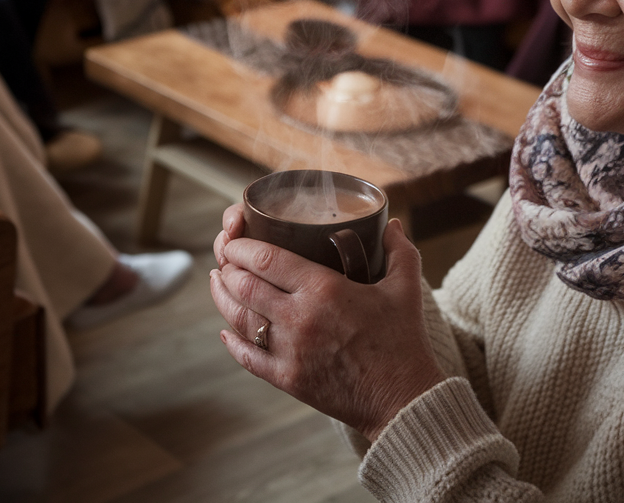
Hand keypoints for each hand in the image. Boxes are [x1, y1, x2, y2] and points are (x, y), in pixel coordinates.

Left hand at [211, 205, 445, 442]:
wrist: (403, 399)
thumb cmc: (403, 340)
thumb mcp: (406, 287)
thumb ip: (398, 251)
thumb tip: (392, 224)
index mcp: (324, 289)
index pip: (268, 259)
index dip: (242, 247)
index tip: (234, 241)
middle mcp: (300, 318)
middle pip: (246, 286)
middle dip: (228, 268)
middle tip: (224, 258)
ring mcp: (290, 351)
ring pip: (240, 319)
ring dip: (223, 298)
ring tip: (218, 282)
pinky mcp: (288, 380)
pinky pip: (249, 358)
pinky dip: (232, 342)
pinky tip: (225, 331)